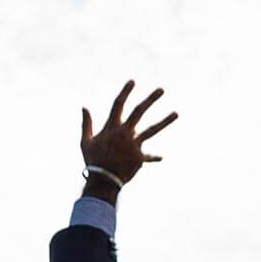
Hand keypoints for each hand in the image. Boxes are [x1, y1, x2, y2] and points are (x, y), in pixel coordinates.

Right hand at [80, 80, 176, 197]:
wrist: (103, 179)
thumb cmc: (92, 160)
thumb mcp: (85, 141)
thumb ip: (86, 123)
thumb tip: (84, 107)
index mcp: (111, 127)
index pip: (119, 104)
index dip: (125, 92)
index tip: (133, 81)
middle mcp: (125, 132)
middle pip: (140, 111)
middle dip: (151, 99)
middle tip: (162, 89)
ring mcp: (134, 144)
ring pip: (152, 129)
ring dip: (165, 121)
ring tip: (176, 113)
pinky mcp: (139, 157)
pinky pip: (148, 156)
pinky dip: (153, 157)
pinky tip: (160, 157)